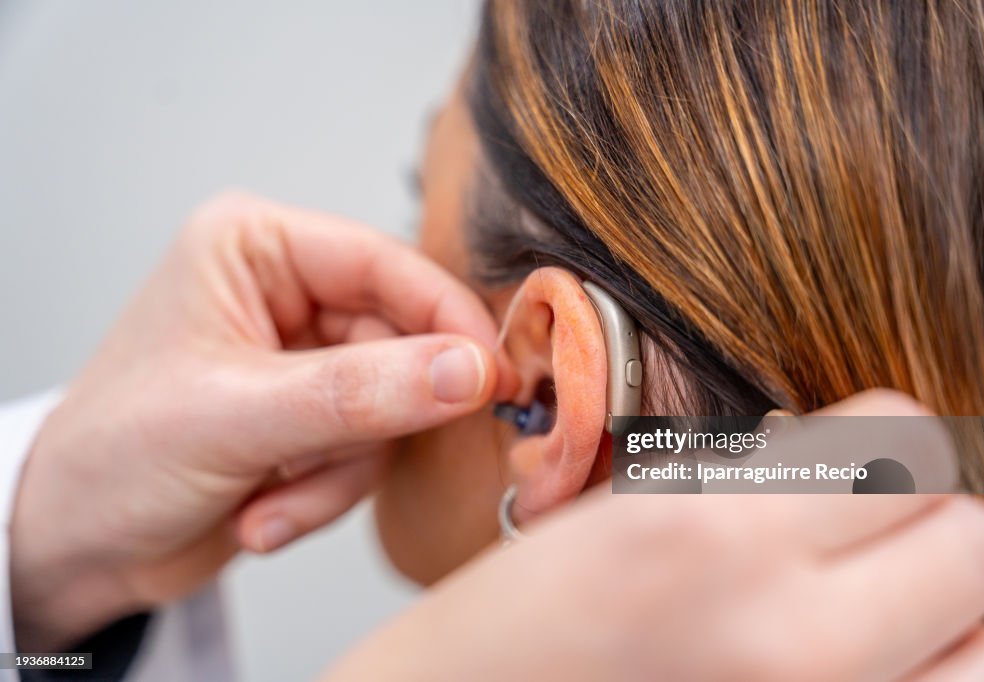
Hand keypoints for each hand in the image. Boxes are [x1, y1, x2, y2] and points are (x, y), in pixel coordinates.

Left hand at [10, 192, 501, 650]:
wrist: (75, 547)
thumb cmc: (113, 457)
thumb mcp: (236, 418)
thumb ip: (358, 393)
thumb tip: (468, 371)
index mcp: (253, 247)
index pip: (384, 262)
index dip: (444, 318)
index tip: (490, 376)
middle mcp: (286, 292)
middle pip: (398, 340)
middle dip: (367, 422)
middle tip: (340, 459)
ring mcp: (304, 357)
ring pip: (391, 404)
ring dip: (338, 469)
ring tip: (271, 498)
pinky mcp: (315, 415)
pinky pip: (370, 448)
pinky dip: (326, 492)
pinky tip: (263, 512)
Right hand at [327, 392, 983, 680]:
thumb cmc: (515, 629)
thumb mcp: (621, 516)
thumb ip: (756, 485)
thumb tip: (871, 469)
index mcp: (711, 534)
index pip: (911, 439)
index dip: (879, 442)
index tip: (847, 461)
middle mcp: (787, 639)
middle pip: (975, 542)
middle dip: (923, 527)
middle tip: (855, 541)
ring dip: (943, 631)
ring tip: (864, 626)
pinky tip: (854, 675)